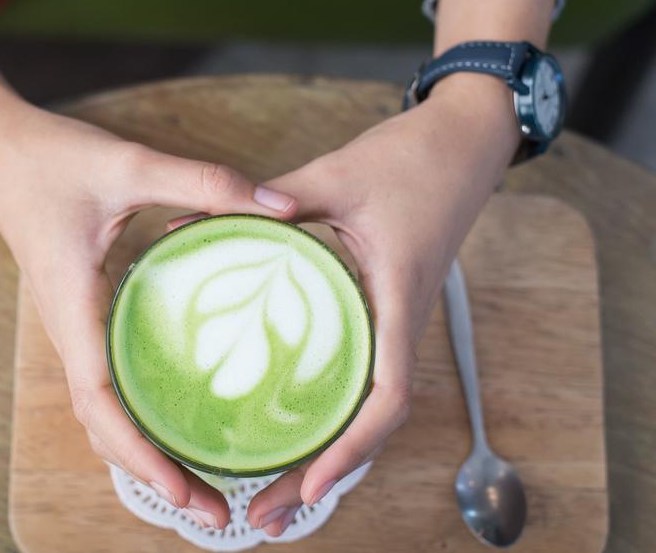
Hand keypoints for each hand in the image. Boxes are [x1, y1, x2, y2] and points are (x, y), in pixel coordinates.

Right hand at [0, 106, 297, 528]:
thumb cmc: (52, 160)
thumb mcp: (130, 164)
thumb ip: (203, 183)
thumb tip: (282, 209)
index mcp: (73, 308)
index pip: (100, 401)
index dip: (141, 453)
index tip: (185, 492)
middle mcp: (70, 331)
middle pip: (104, 427)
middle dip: (154, 476)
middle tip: (216, 515)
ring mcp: (75, 328)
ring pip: (104, 412)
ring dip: (147, 455)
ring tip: (204, 489)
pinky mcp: (84, 317)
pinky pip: (108, 383)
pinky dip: (138, 420)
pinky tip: (179, 423)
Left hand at [229, 76, 520, 535]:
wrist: (465, 141)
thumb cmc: (411, 157)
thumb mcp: (332, 175)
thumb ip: (266, 200)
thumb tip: (190, 222)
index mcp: (397, 298)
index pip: (387, 396)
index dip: (350, 447)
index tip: (309, 484)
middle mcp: (402, 324)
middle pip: (371, 426)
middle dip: (320, 478)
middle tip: (261, 518)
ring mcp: (397, 324)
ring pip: (366, 411)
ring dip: (323, 456)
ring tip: (268, 495)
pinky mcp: (387, 313)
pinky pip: (362, 380)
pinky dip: (331, 418)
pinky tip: (290, 430)